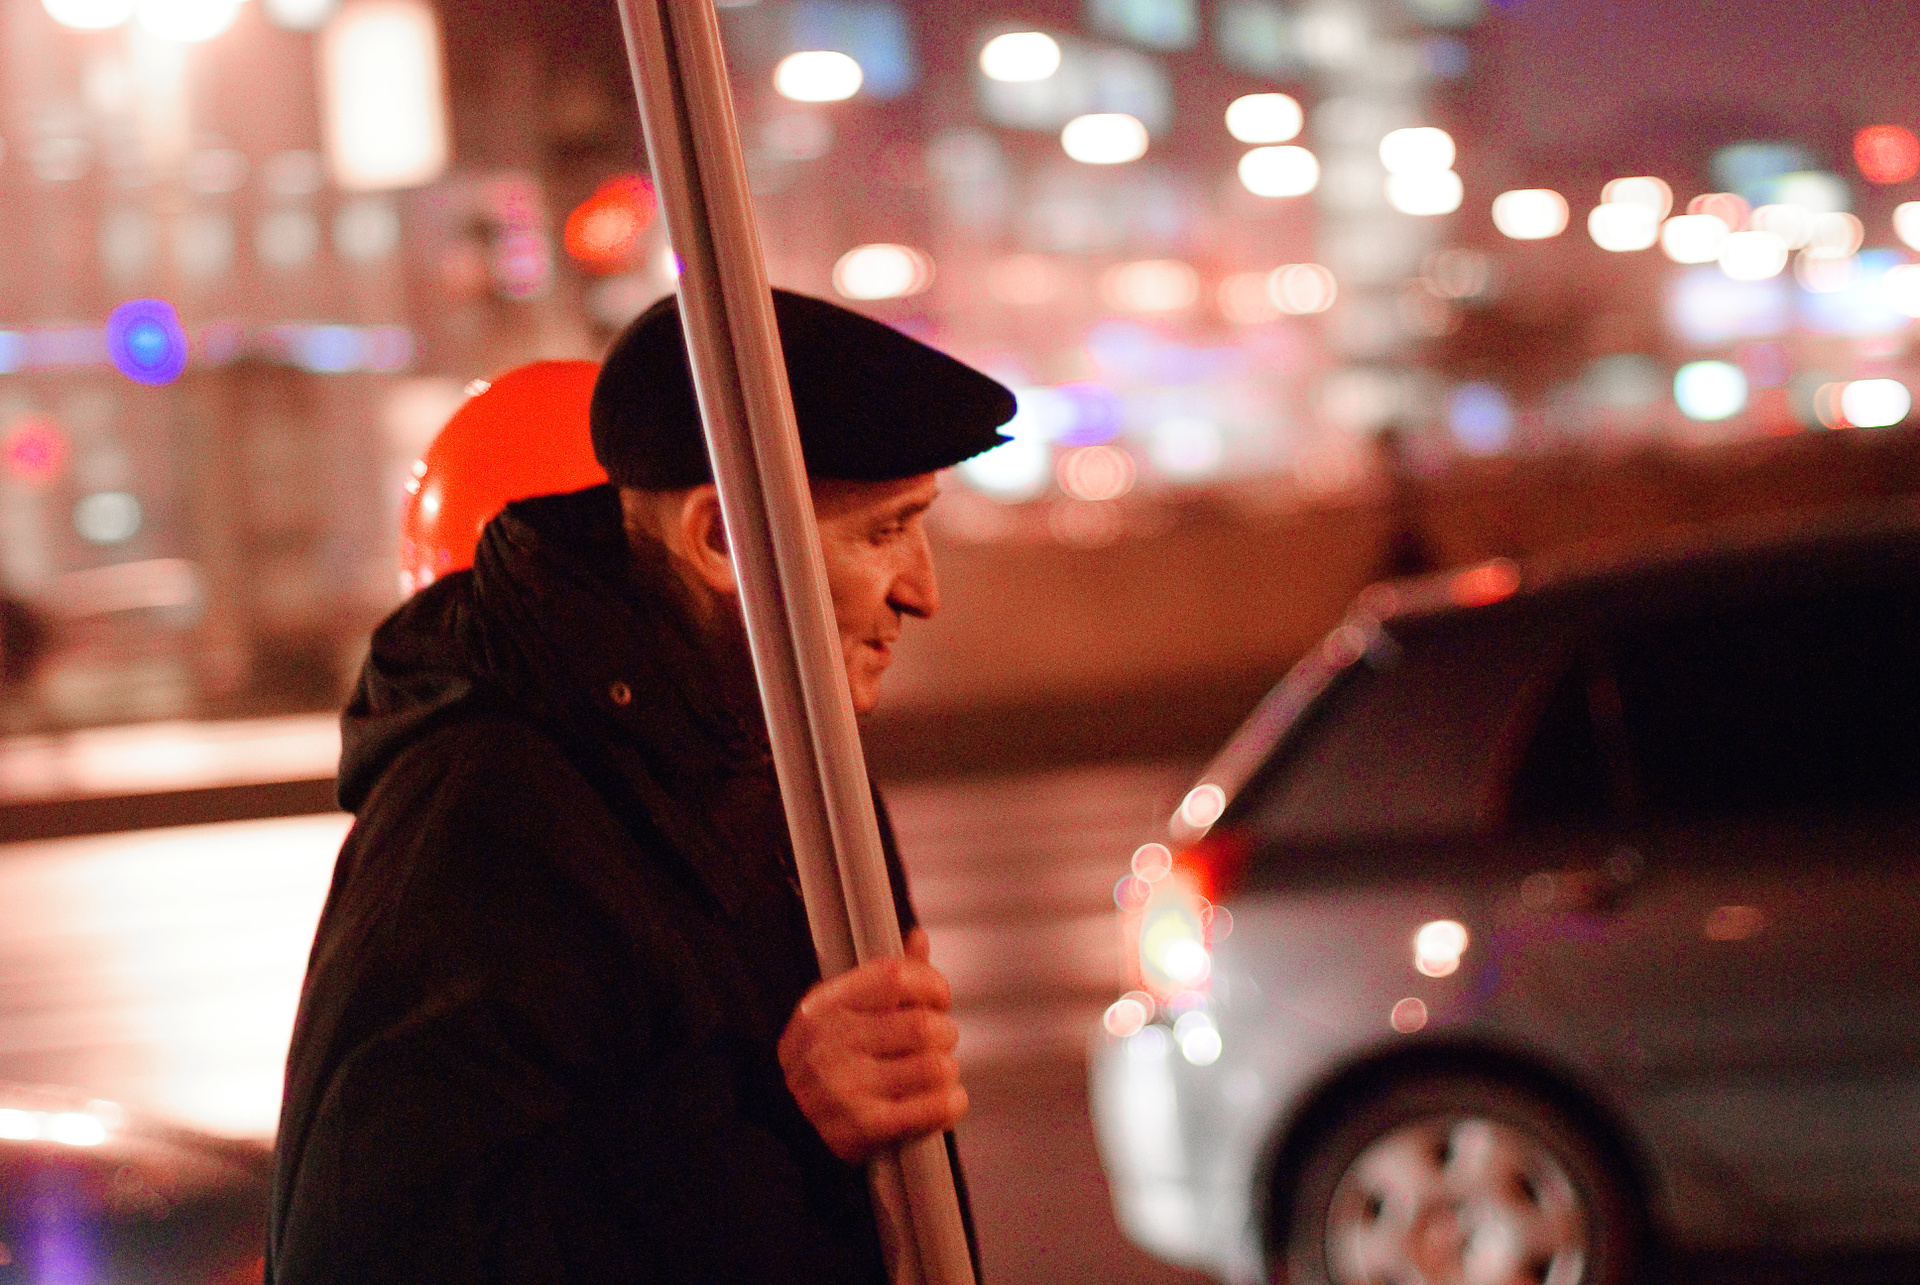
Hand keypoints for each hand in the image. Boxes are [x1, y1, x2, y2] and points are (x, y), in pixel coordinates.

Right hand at [777, 927, 967, 1162]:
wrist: (783, 1129)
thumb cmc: (824, 1063)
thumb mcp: (842, 1012)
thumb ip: (885, 978)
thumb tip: (918, 938)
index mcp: (825, 1006)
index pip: (895, 976)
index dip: (931, 984)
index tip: (937, 999)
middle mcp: (831, 1043)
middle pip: (924, 1025)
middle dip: (944, 1033)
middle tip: (935, 1044)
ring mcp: (845, 1087)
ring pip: (936, 1067)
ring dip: (946, 1072)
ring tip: (932, 1075)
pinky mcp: (864, 1127)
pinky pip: (935, 1107)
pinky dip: (949, 1104)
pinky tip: (939, 1102)